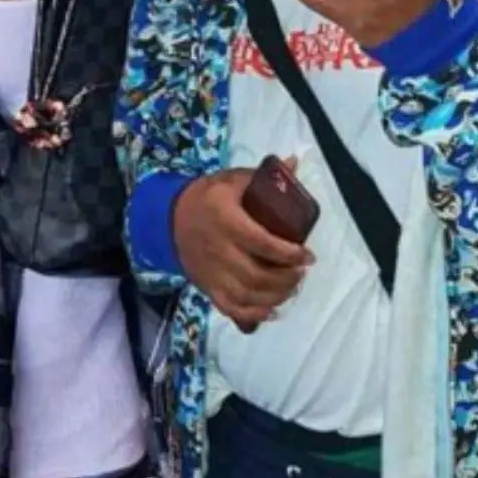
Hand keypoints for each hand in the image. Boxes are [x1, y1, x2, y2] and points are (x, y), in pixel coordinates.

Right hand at [172, 168, 313, 330]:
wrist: (169, 218)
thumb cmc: (208, 197)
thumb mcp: (232, 180)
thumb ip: (263, 177)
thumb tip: (295, 163)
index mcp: (226, 219)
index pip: (262, 243)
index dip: (289, 253)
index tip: (308, 255)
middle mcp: (217, 249)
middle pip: (257, 275)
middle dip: (286, 278)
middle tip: (301, 272)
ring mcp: (210, 272)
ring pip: (247, 295)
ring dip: (275, 296)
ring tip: (292, 287)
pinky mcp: (206, 286)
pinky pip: (230, 308)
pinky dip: (253, 314)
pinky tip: (272, 309)